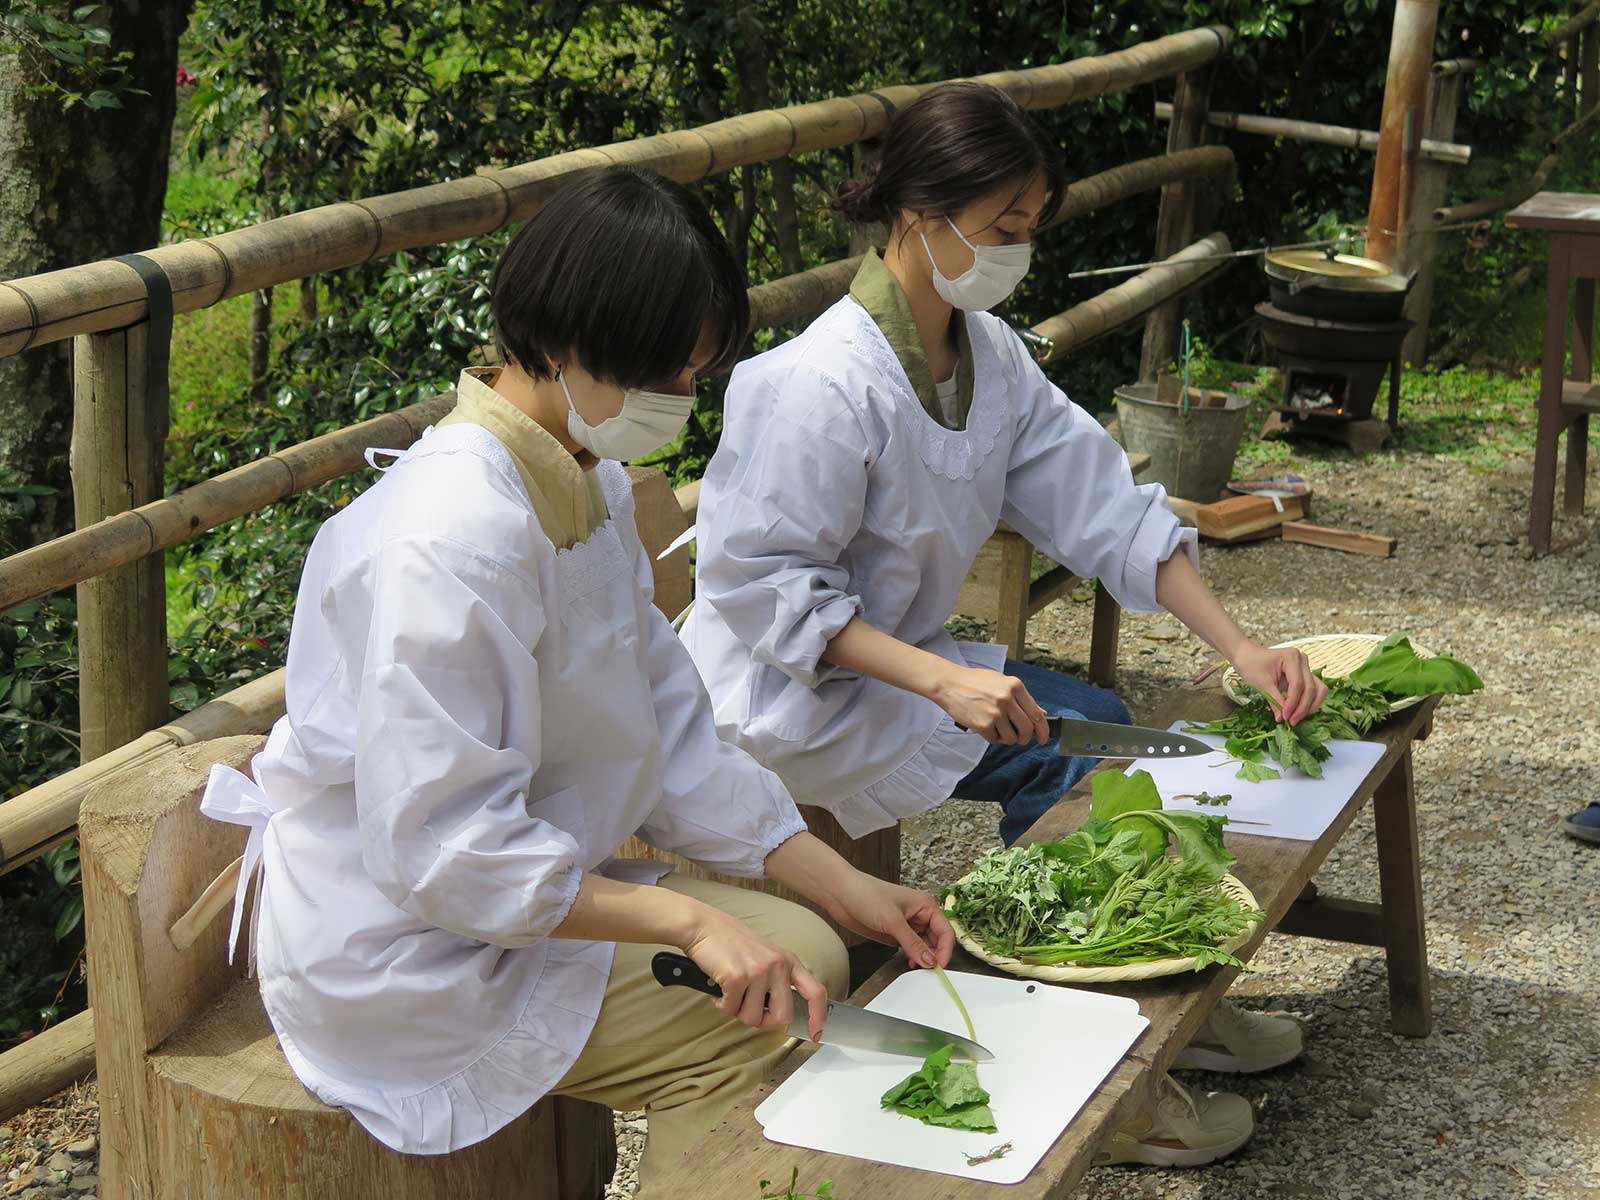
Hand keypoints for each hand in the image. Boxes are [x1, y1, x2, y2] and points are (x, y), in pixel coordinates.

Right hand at [681, 911, 829, 1039]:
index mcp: (788, 960)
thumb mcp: (765, 955)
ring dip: (738, 1011)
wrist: (702, 926)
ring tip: (731, 992)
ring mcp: (758, 971)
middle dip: (764, 1020)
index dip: (818, 1017)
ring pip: (754, 1018)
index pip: (816, 992)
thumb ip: (777, 979)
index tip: (815, 1032)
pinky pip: (731, 1010)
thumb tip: (782, 1012)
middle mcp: (778, 965)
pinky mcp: (737, 977)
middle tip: (748, 1008)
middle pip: (783, 1016)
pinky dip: (722, 1005)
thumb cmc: (730, 942)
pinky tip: (719, 988)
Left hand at [826, 872, 954, 970]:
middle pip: (937, 940)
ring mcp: (907, 925)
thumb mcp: (892, 920)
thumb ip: (912, 943)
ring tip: (918, 970)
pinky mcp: (895, 933)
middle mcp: (920, 915)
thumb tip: (930, 961)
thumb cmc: (866, 895)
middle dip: (935, 956)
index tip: (940, 967)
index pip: (946, 931)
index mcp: (925, 905)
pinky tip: (909, 964)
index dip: (945, 950)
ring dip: (924, 958)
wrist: (840, 894)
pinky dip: (913, 958)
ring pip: (925, 946)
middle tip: (928, 972)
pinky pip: (911, 948)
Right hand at [931, 665, 1049, 744]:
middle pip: (1027, 729)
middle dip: (1025, 738)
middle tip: (1020, 738)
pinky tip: (986, 726)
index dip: (1043, 730)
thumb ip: (1021, 698)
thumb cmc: (975, 682)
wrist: (950, 684)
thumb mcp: (1001, 682)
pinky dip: (992, 737)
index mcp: (1015, 686)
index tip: (1044, 738)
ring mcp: (995, 713)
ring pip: (1012, 738)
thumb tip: (1040, 714)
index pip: (1036, 713)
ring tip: (997, 728)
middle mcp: (1007, 699)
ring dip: (1007, 738)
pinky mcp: (983, 724)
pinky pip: (995, 740)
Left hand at [1231, 640, 1327, 724]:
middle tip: (1291, 721)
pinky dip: (1309, 703)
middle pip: (1311, 688)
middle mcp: (1302, 661)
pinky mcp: (1305, 676)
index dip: (1293, 703)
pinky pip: (1314, 691)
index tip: (1285, 717)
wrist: (1247, 657)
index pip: (1298, 684)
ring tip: (1296, 718)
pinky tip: (1299, 712)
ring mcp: (1306, 668)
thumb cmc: (1251, 665)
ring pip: (1318, 690)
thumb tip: (1282, 718)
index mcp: (1291, 657)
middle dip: (1302, 707)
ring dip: (1310, 706)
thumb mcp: (1261, 684)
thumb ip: (1274, 701)